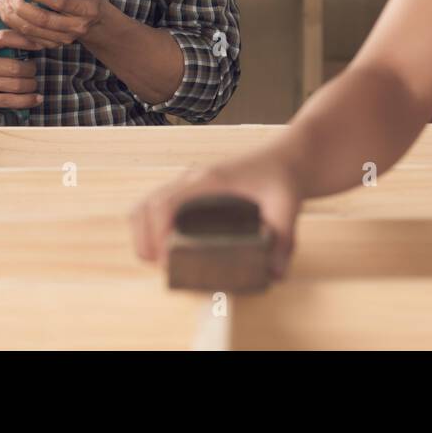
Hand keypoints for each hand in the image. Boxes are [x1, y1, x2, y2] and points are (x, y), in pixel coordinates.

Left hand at [0, 0, 105, 48]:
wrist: (94, 20)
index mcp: (86, 8)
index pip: (62, 2)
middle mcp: (77, 25)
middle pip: (43, 20)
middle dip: (21, 7)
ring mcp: (64, 37)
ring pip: (33, 30)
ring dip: (13, 17)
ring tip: (4, 2)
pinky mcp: (53, 44)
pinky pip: (29, 39)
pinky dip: (15, 27)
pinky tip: (7, 15)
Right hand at [0, 29, 42, 112]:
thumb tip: (28, 33)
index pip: (3, 38)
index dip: (24, 40)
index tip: (39, 44)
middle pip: (15, 67)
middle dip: (31, 69)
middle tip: (33, 68)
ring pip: (16, 85)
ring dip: (31, 84)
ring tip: (32, 82)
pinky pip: (11, 101)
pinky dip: (28, 100)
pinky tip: (36, 98)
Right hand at [130, 151, 302, 279]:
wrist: (286, 158)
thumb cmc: (283, 179)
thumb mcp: (288, 206)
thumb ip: (284, 238)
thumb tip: (275, 274)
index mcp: (212, 180)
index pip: (167, 203)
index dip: (157, 233)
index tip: (165, 260)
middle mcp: (194, 178)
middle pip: (147, 205)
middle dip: (144, 239)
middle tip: (161, 266)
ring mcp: (189, 181)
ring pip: (147, 204)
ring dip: (143, 233)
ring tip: (158, 259)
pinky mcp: (191, 188)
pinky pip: (158, 204)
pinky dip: (151, 225)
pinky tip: (165, 245)